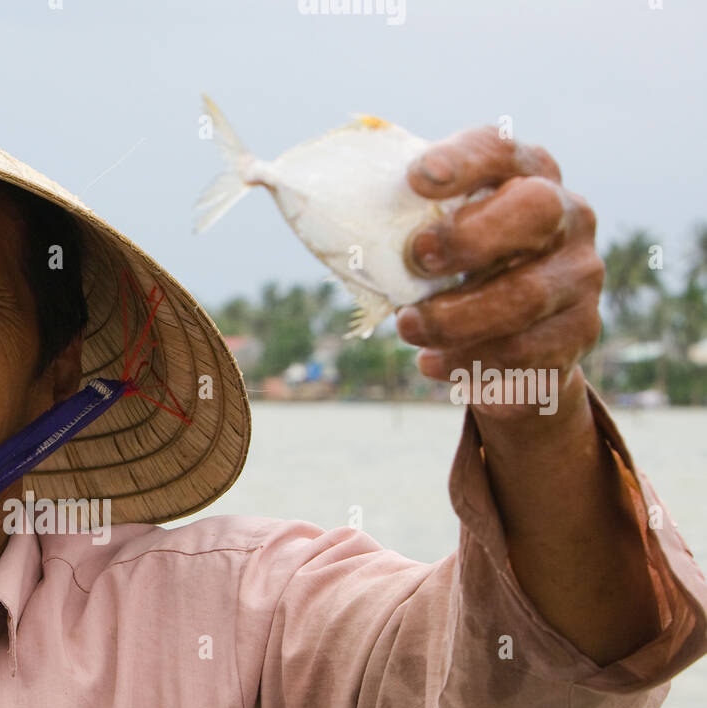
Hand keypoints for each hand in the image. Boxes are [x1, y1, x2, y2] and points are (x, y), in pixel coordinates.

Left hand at [394, 127, 604, 424]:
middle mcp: (568, 217)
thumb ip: (406, 223)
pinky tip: (433, 363)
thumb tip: (323, 214)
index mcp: (527, 177)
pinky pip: (524, 353)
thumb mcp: (435, 240)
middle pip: (534, 211)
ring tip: (408, 327)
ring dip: (454, 317)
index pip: (502, 150)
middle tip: (417, 258)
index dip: (465, 160)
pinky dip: (469, 361)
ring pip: (524, 296)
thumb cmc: (459, 277)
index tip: (417, 178)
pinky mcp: (577, 334)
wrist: (513, 347)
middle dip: (469, 237)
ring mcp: (578, 276)